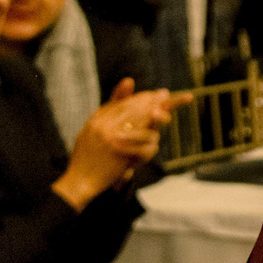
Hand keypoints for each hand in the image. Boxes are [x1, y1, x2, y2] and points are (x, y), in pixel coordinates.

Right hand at [53, 79, 173, 211]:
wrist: (79, 182)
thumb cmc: (88, 156)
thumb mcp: (95, 127)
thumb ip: (112, 107)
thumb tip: (130, 80)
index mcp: (98, 118)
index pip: (128, 102)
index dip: (147, 98)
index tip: (163, 94)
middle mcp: (105, 126)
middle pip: (140, 111)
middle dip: (160, 107)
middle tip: (183, 100)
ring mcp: (113, 140)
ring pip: (147, 130)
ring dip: (153, 137)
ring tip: (150, 143)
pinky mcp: (121, 155)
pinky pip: (147, 148)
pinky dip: (149, 152)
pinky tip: (145, 156)